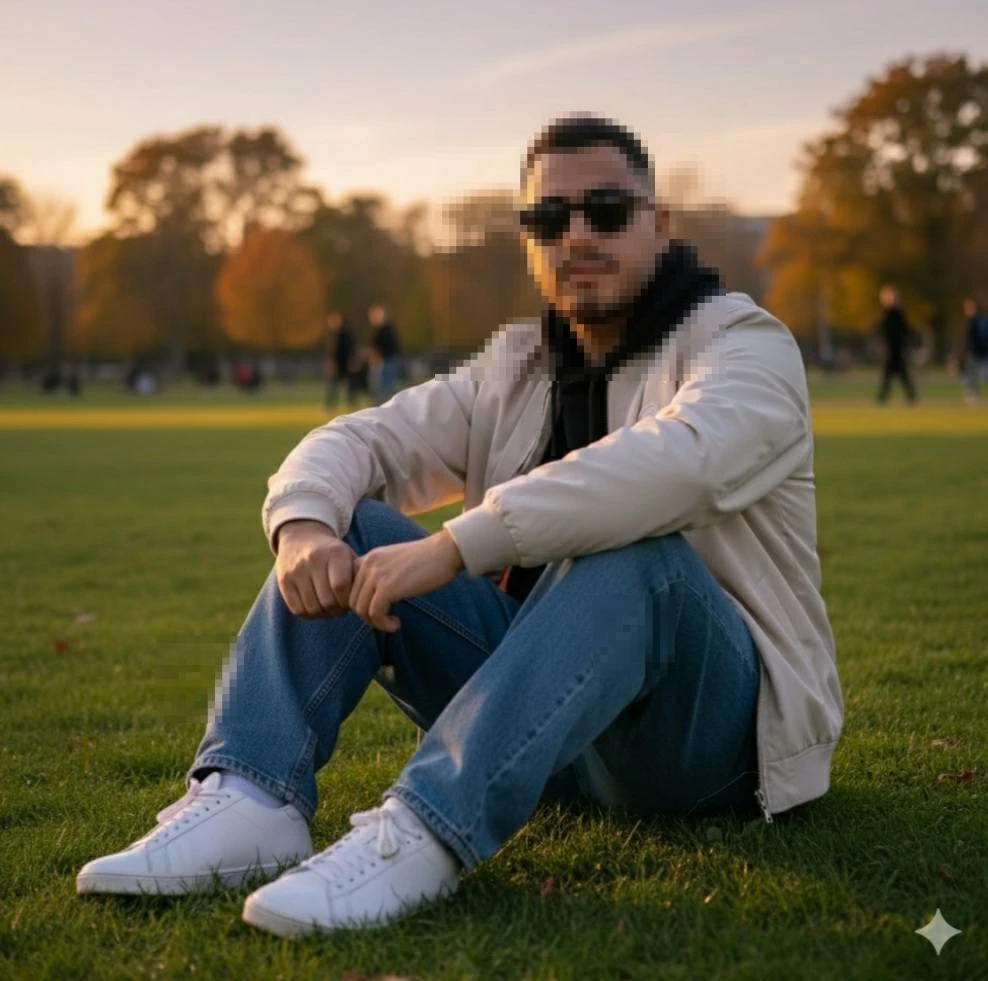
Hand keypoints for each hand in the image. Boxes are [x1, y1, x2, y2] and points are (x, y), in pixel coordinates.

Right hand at [275, 520, 356, 618]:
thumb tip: (366, 601)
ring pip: (312, 608)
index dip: (347, 601)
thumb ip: (359, 576)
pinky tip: (316, 607)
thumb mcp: (349, 557)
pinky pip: (298, 610)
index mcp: (335, 552)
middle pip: (327, 600)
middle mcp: (313, 559)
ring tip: (329, 608)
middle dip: (337, 610)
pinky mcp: (284, 581)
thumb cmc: (333, 555)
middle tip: (340, 607)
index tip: (350, 601)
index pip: (341, 587)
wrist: (302, 538)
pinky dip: (309, 614)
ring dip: (323, 614)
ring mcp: (296, 570)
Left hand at [349, 530, 463, 632]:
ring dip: (375, 623)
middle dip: (367, 616)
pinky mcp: (388, 587)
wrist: (445, 551)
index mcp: (369, 558)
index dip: (359, 603)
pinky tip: (397, 624)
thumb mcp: (395, 563)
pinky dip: (384, 624)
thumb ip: (380, 576)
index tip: (376, 611)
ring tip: (392, 623)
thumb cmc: (427, 561)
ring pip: (360, 609)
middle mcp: (368, 564)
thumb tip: (370, 602)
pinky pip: (374, 613)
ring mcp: (376, 575)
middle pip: (352, 601)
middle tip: (385, 620)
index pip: (348, 587)